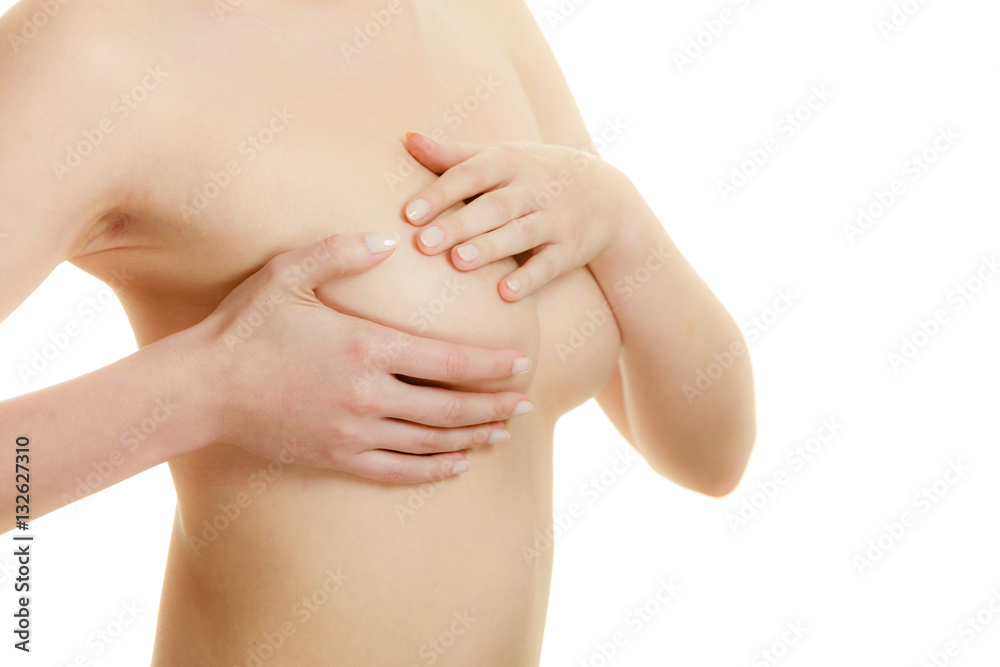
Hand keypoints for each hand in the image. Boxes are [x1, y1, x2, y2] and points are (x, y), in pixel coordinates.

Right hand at [193, 232, 533, 483]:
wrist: (201, 389)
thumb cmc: (246, 327)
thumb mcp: (288, 274)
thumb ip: (341, 253)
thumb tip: (389, 243)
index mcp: (365, 347)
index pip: (447, 360)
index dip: (490, 366)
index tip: (520, 365)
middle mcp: (368, 395)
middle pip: (450, 407)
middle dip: (494, 406)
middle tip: (525, 403)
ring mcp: (354, 432)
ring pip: (431, 441)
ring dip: (472, 438)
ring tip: (502, 433)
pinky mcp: (337, 459)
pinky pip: (398, 471)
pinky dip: (433, 469)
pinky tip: (456, 465)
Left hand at [402, 133, 627, 299]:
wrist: (607, 195)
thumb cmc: (536, 174)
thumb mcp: (503, 157)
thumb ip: (455, 155)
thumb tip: (407, 140)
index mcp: (511, 161)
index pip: (472, 173)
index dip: (441, 192)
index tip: (410, 213)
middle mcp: (534, 188)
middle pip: (494, 206)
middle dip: (460, 224)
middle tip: (424, 244)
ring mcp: (555, 219)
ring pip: (521, 234)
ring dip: (491, 248)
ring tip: (459, 261)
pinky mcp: (570, 249)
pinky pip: (549, 265)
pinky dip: (528, 279)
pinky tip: (505, 293)